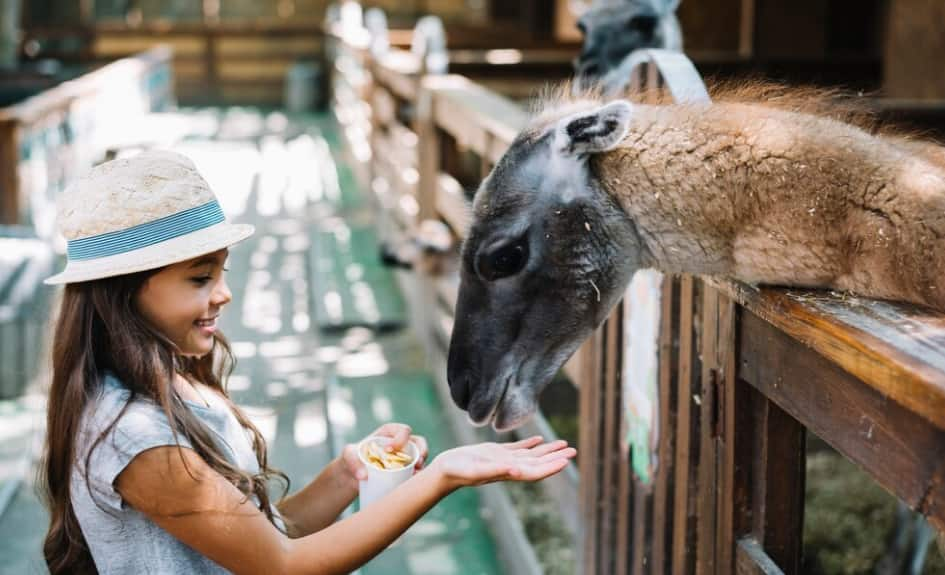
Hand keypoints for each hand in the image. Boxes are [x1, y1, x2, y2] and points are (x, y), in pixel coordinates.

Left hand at [337, 423, 428, 489]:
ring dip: (422, 465)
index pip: (402, 430)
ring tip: (416, 474)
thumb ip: (354, 463)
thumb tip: (363, 476)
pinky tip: (413, 482)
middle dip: (421, 451)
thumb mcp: (348, 456)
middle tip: (416, 463)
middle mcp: (401, 443)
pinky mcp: (406, 470)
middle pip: (418, 442)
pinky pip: (417, 471)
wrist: (353, 474)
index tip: (389, 450)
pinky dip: (418, 476)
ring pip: (421, 457)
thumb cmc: (352, 458)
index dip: (400, 438)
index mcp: (389, 433)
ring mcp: (405, 456)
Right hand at [429, 436, 575, 489]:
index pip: (535, 472)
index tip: (566, 462)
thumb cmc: (457, 471)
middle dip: (556, 457)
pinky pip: (518, 448)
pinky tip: (540, 439)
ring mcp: (504, 460)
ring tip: (564, 444)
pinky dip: (531, 444)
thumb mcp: (476, 470)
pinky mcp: (496, 452)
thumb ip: (496, 470)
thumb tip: (516, 471)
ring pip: (531, 455)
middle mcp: (509, 467)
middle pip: (538, 463)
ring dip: (548, 450)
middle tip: (574, 450)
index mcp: (507, 473)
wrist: (444, 469)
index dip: (551, 467)